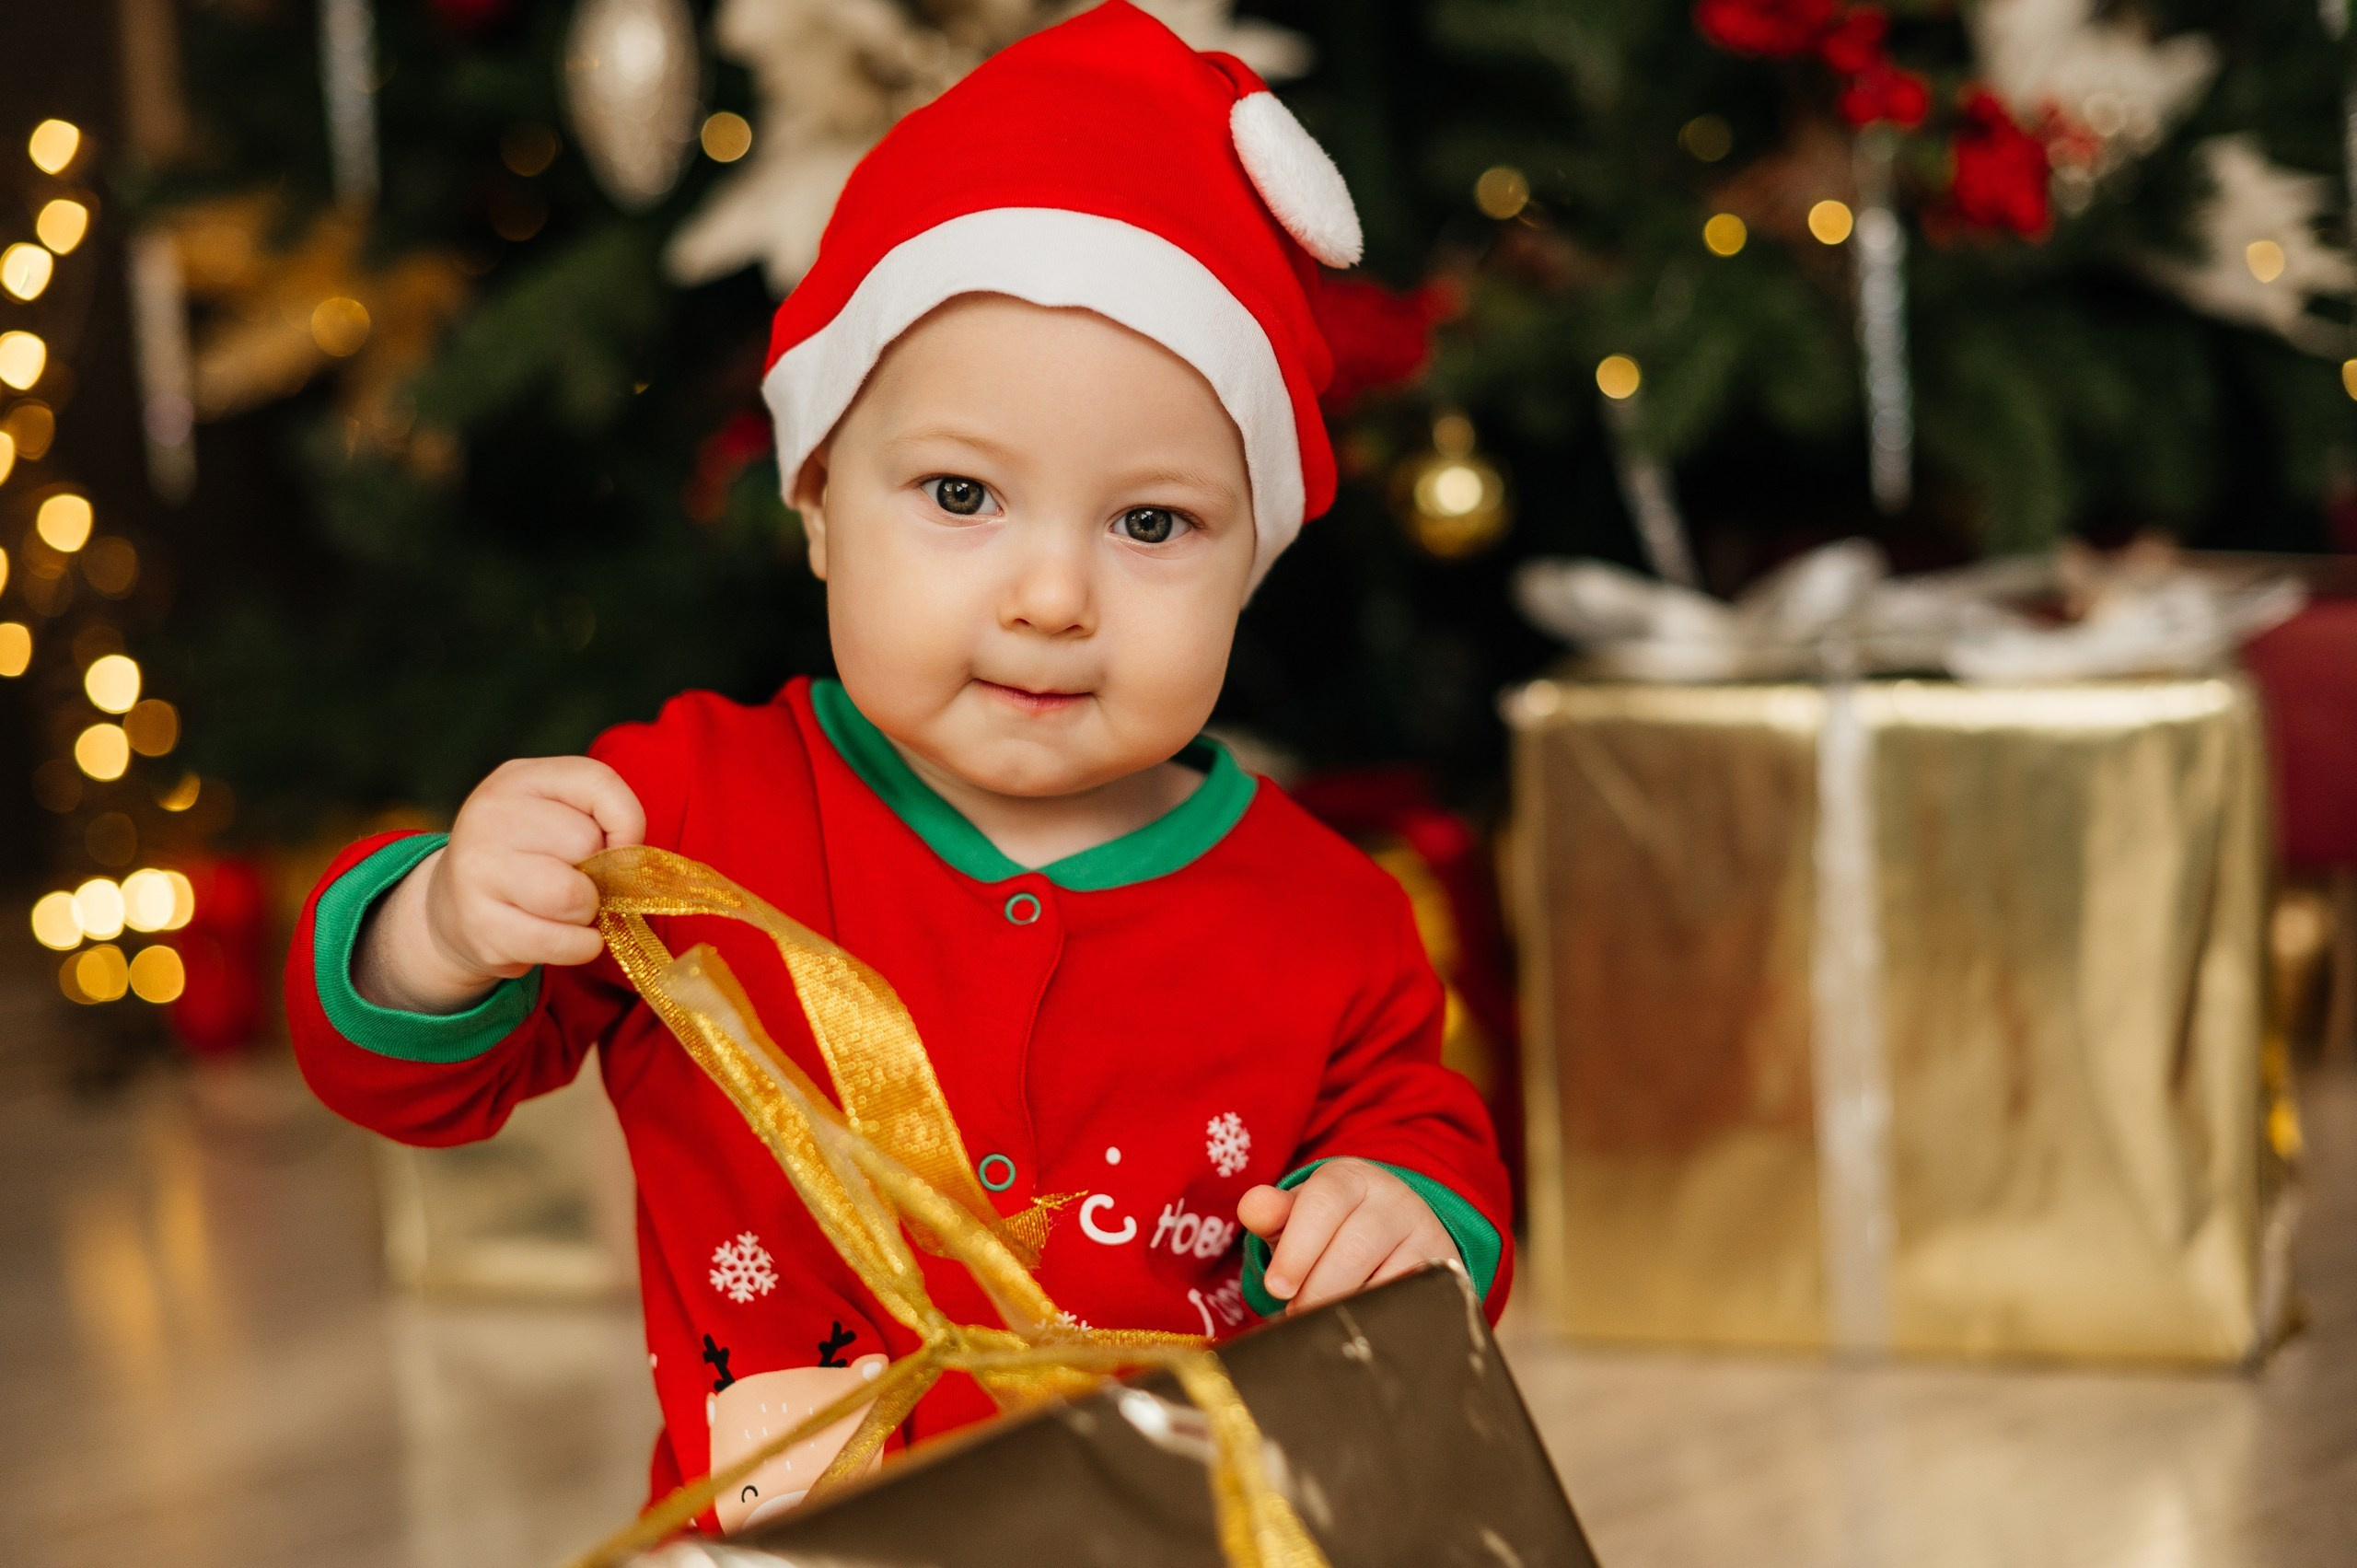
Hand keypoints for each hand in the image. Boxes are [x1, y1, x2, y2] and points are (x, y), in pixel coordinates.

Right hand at [354, 757, 644, 1012]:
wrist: (451, 906)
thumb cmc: (527, 856)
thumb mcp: (557, 813)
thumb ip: (603, 818)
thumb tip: (631, 863)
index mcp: (518, 779)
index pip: (597, 782)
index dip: (627, 821)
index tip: (621, 845)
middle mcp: (490, 816)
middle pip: (586, 843)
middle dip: (599, 872)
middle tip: (578, 880)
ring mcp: (477, 872)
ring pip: (574, 896)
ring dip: (588, 912)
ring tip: (569, 910)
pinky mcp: (481, 927)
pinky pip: (561, 942)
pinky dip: (580, 946)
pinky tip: (562, 937)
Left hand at [1236, 1158, 1458, 1313]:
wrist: (1394, 1230)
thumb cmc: (1330, 1227)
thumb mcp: (1299, 1215)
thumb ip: (1273, 1213)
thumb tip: (1251, 1206)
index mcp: (1351, 1177)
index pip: (1324, 1203)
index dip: (1297, 1249)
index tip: (1276, 1288)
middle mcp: (1394, 1199)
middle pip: (1354, 1248)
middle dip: (1319, 1289)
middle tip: (1296, 1315)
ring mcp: (1425, 1232)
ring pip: (1386, 1280)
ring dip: (1349, 1308)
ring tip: (1324, 1324)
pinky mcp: (1445, 1269)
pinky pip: (1412, 1301)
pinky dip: (1381, 1319)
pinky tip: (1361, 1327)